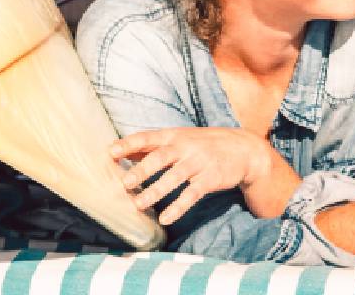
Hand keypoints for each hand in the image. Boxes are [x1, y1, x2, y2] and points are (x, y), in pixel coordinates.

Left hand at [110, 127, 274, 224]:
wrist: (244, 149)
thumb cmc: (204, 144)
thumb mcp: (180, 138)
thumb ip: (152, 146)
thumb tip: (120, 151)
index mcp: (174, 135)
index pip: (148, 138)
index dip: (129, 144)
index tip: (110, 152)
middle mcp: (185, 147)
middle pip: (160, 157)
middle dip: (142, 170)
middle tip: (125, 183)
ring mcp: (199, 162)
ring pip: (174, 177)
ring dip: (156, 191)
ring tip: (139, 204)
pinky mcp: (210, 178)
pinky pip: (192, 194)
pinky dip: (178, 207)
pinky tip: (165, 218)